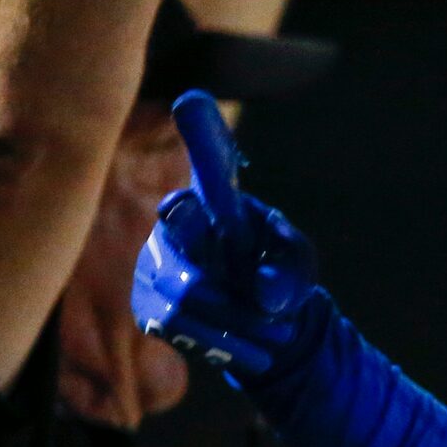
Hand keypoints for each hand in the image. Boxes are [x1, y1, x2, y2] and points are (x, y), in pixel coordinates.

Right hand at [133, 91, 325, 379]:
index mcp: (219, 205)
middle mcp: (178, 225)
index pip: (209, 167)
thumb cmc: (277, 277)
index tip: (192, 99)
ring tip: (271, 331)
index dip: (201, 136)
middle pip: (182, 230)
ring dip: (242, 321)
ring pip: (191, 295)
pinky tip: (250, 347)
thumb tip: (263, 293)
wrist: (260, 325)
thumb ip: (291, 273)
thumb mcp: (297, 267)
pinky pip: (183, 328)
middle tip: (262, 301)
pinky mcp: (149, 307)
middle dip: (219, 265)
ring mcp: (155, 264)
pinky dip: (227, 343)